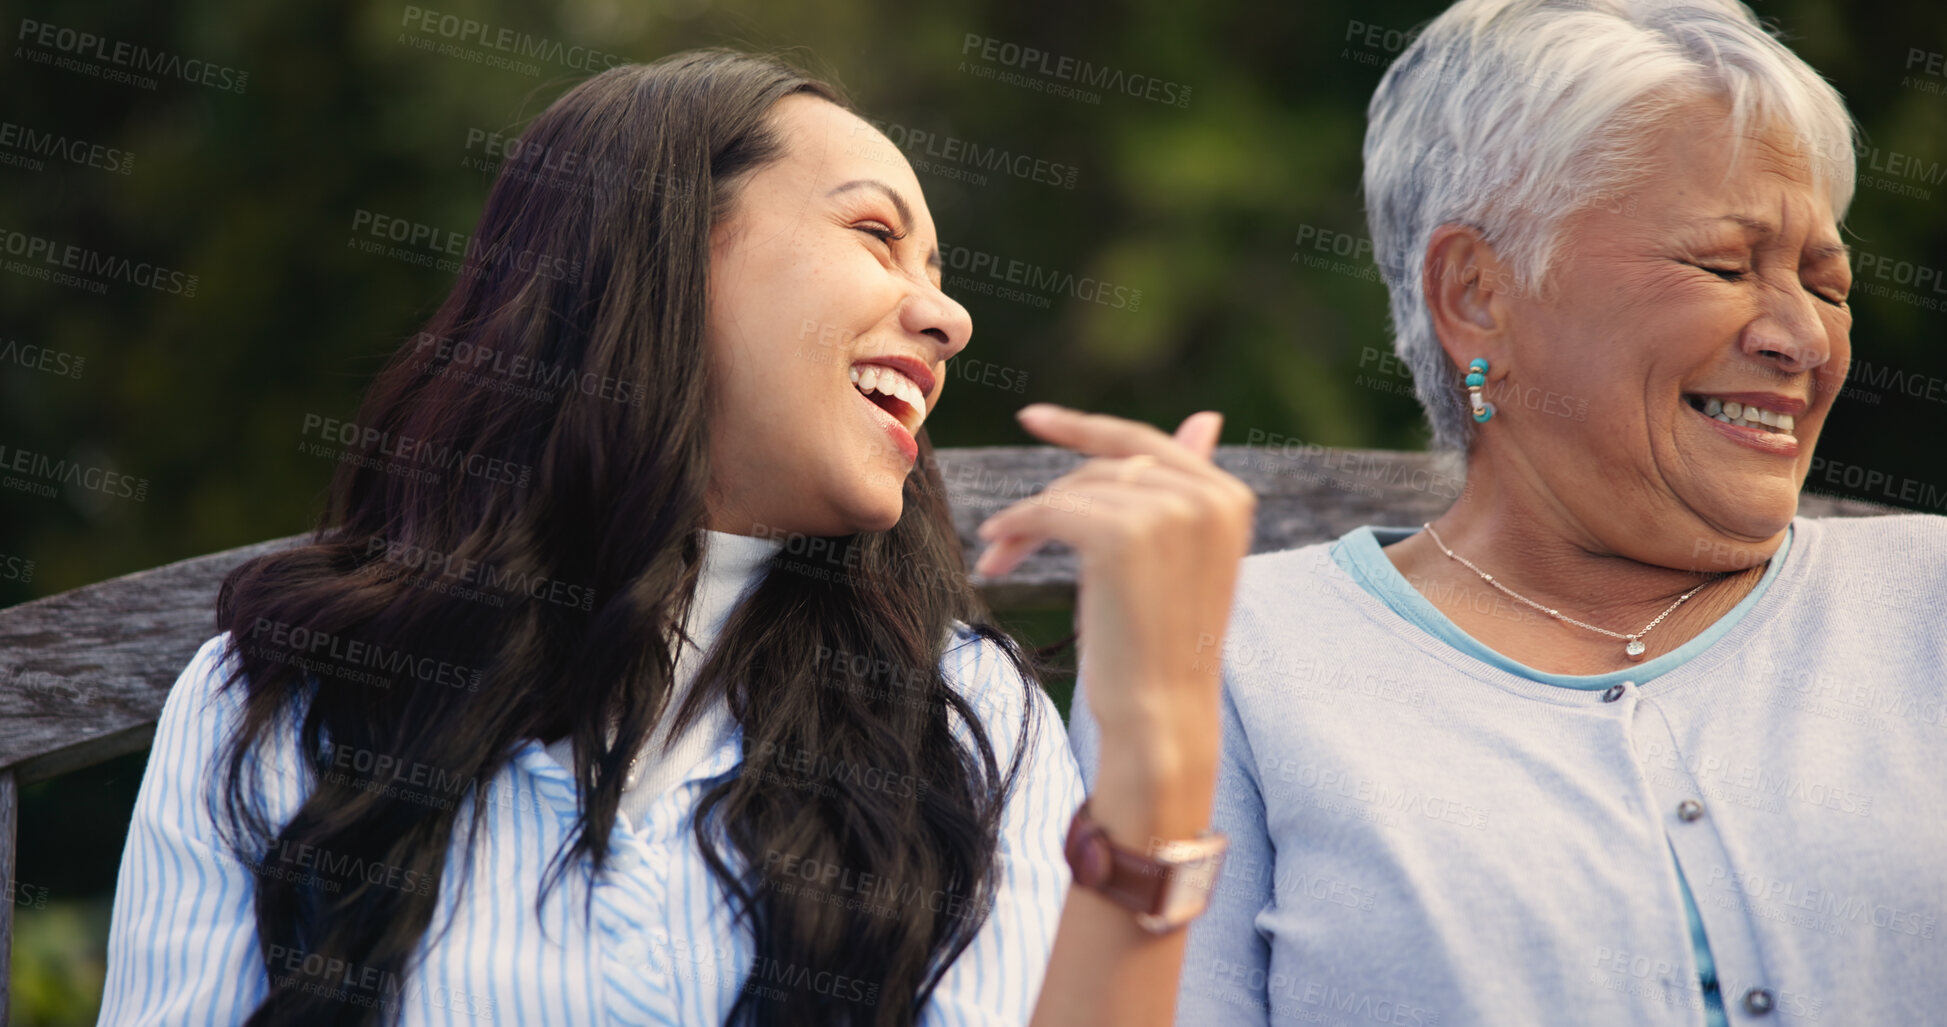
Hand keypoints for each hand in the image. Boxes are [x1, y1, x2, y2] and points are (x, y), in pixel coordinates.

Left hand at [975, 404, 1254, 836]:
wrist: (1159, 716)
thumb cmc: (1161, 646)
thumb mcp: (1176, 557)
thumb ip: (1185, 487)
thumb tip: (1207, 416)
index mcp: (1229, 498)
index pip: (1145, 443)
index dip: (1085, 428)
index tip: (1032, 417)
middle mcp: (1207, 497)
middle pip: (1103, 466)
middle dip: (1050, 497)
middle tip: (1002, 536)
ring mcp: (1167, 512)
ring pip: (1072, 491)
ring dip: (1027, 522)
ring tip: (1000, 556)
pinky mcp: (1120, 534)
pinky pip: (1049, 511)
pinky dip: (1016, 529)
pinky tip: (996, 552)